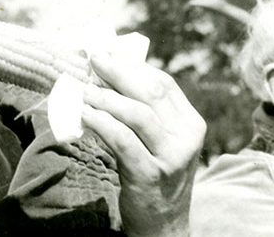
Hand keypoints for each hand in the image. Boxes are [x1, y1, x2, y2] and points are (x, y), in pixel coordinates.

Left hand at [81, 52, 205, 236]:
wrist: (163, 225)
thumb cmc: (154, 176)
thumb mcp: (160, 142)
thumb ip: (146, 113)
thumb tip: (108, 75)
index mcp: (192, 123)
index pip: (163, 84)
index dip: (133, 66)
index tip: (107, 54)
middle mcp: (187, 138)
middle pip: (151, 93)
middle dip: (118, 72)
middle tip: (92, 60)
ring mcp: (171, 157)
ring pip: (137, 114)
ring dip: (105, 97)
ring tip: (82, 88)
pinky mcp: (150, 174)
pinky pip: (122, 140)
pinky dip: (101, 122)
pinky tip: (84, 113)